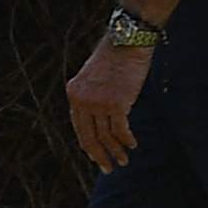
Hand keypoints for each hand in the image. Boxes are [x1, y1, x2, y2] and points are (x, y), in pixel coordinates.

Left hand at [66, 36, 152, 169]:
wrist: (127, 40)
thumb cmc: (115, 56)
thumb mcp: (95, 77)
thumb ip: (93, 97)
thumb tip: (101, 124)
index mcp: (74, 94)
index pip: (79, 129)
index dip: (89, 146)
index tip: (98, 157)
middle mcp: (83, 100)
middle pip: (90, 138)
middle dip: (100, 156)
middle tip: (108, 168)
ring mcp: (99, 103)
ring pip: (107, 136)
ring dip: (116, 151)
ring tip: (124, 160)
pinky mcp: (117, 103)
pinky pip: (121, 130)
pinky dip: (127, 140)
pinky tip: (133, 144)